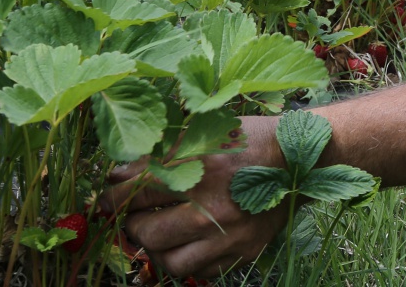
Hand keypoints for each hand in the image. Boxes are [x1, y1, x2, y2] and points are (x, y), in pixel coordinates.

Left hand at [100, 116, 285, 279]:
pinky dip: (186, 260)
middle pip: (150, 232)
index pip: (141, 190)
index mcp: (203, 168)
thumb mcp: (206, 133)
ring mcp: (231, 235)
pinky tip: (184, 243)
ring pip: (172, 262)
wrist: (301, 160)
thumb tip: (119, 174)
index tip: (105, 199)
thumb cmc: (249, 140)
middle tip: (133, 217)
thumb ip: (162, 153)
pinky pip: (201, 272)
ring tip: (155, 234)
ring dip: (155, 250)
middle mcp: (215, 206)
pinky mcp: (244, 252)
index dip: (115, 197)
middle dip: (132, 226)